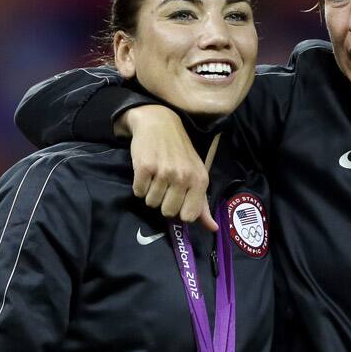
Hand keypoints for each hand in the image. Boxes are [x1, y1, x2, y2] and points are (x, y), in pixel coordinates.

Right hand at [118, 105, 217, 230]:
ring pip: (151, 203)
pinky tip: (146, 172)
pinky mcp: (144, 167)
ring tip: (155, 176)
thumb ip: (202, 204)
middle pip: (168, 212)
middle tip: (164, 185)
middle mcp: (183, 177)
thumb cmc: (180, 152)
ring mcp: (163, 172)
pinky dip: (139, 186)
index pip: (189, 216)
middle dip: (163, 202)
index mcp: (199, 181)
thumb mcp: (196, 174)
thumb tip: (212, 228)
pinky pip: (138, 192)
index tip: (178, 200)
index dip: (180, 211)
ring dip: (150, 193)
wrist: (160, 123)